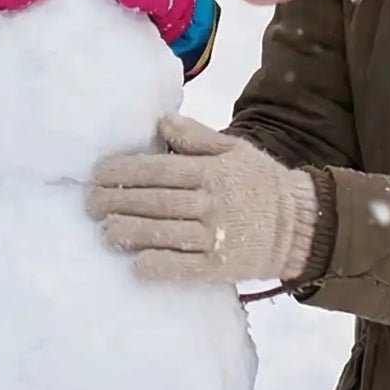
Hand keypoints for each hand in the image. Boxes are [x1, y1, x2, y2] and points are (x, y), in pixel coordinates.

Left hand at [85, 114, 317, 284]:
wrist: (301, 225)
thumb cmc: (261, 182)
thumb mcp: (234, 149)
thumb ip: (196, 137)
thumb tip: (161, 121)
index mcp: (210, 171)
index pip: (157, 169)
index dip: (123, 171)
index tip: (97, 174)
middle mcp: (209, 202)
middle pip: (154, 201)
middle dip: (116, 201)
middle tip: (89, 203)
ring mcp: (215, 236)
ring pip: (163, 233)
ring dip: (129, 232)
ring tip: (104, 230)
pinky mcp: (220, 267)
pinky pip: (184, 267)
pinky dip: (158, 265)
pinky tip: (136, 264)